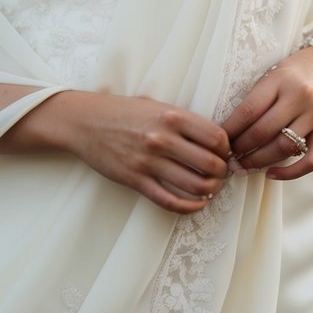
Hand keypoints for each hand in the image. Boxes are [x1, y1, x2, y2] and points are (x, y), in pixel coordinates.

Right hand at [8, 90, 231, 214]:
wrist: (86, 121)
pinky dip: (190, 207)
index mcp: (172, 115)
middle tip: (222, 174)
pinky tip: (197, 204)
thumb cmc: (124, 111)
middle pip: (210, 164)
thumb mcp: (156, 105)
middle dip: (222, 173)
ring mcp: (149, 161)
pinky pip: (170, 201)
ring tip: (211, 188)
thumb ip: (183, 120)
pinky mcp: (136, 180)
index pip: (216, 137)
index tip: (225, 153)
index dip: (227, 149)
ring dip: (210, 190)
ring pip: (195, 185)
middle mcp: (163, 138)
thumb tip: (215, 139)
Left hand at [221, 47, 312, 181]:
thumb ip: (259, 97)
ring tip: (244, 167)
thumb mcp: (276, 73)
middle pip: (264, 131)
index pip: (249, 109)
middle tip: (228, 158)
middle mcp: (301, 96)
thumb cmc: (298, 71)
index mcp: (281, 78)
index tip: (218, 140)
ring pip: (284, 148)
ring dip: (259, 162)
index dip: (230, 129)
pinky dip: (289, 173)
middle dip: (241, 149)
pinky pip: (310, 161)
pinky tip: (271, 174)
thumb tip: (232, 130)